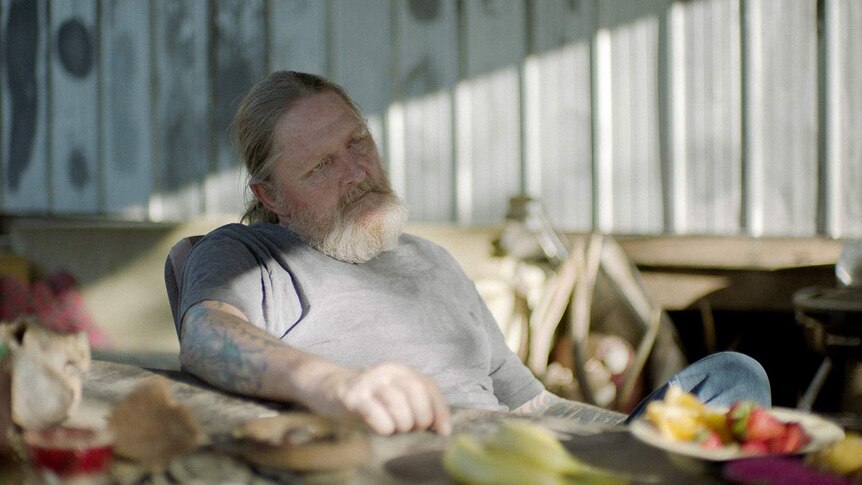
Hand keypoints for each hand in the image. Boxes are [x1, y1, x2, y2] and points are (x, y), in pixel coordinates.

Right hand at [309, 362, 450, 435]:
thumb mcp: (393, 393)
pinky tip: (383, 430)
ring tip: (395, 429)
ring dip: (402, 424)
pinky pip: (375, 413)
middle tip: (412, 429)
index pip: (428, 386)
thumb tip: (440, 429)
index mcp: (401, 370)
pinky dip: (384, 426)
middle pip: (416, 392)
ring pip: (398, 403)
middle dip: (420, 417)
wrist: (329, 387)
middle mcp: (387, 371)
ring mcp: (369, 382)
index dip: (440, 410)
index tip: (443, 432)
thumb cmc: (368, 397)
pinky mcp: (352, 396)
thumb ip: (415, 403)